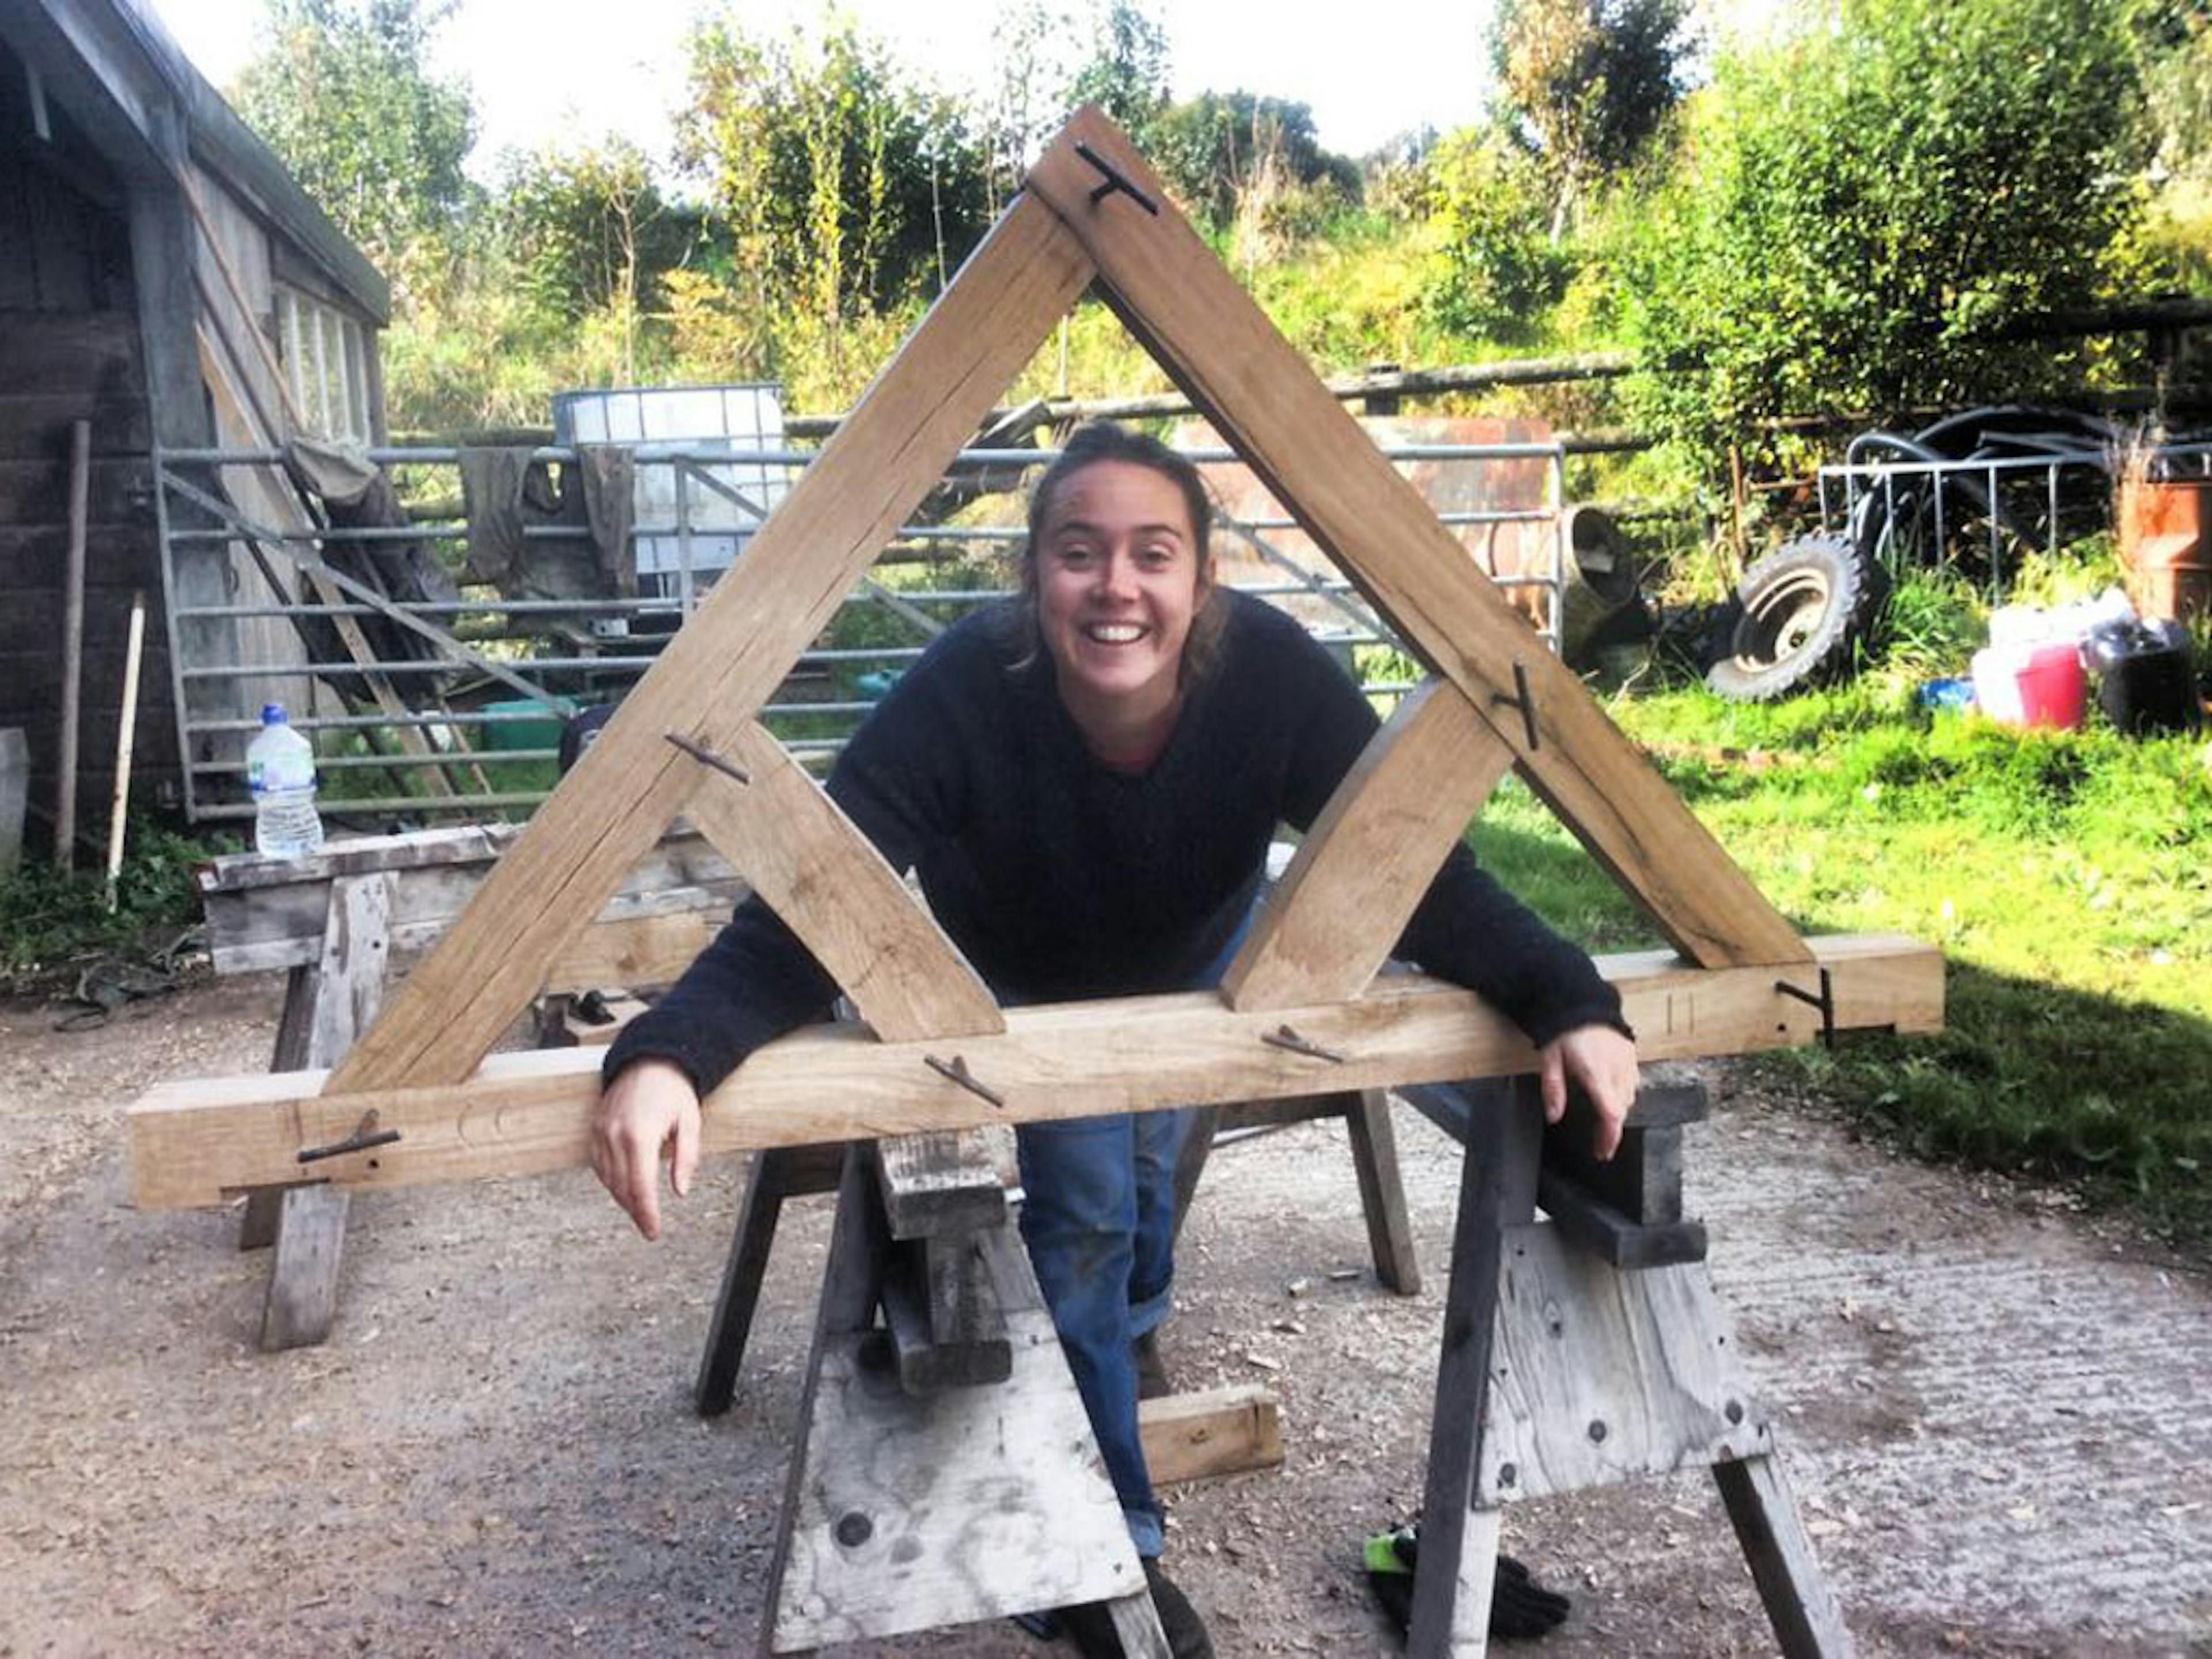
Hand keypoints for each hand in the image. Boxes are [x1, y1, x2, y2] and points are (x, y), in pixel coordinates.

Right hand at [590, 1058, 701, 1239]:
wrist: (649, 1060)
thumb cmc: (674, 1091)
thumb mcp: (691, 1123)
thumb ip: (686, 1159)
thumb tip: (680, 1191)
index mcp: (640, 1135)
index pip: (640, 1186)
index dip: (646, 1214)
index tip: (653, 1232)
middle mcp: (615, 1135)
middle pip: (621, 1187)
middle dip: (635, 1211)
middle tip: (649, 1228)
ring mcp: (601, 1131)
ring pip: (607, 1179)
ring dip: (622, 1198)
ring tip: (639, 1211)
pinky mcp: (595, 1128)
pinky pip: (598, 1165)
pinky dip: (610, 1181)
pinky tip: (623, 1188)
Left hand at [1537, 1023, 1638, 1161]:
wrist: (1582, 1000)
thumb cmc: (1564, 1028)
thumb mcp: (1550, 1059)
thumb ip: (1553, 1089)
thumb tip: (1553, 1116)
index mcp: (1596, 1073)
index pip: (1611, 1114)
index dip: (1610, 1137)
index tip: (1603, 1151)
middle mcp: (1616, 1070)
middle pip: (1621, 1110)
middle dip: (1612, 1129)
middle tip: (1600, 1143)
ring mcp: (1627, 1062)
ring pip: (1630, 1098)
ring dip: (1618, 1112)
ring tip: (1605, 1123)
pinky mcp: (1632, 1054)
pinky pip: (1633, 1082)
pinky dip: (1624, 1095)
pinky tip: (1613, 1096)